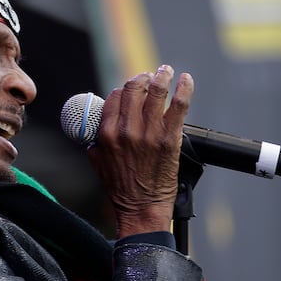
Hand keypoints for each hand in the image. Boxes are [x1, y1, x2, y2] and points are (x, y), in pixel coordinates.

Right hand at [86, 65, 192, 237]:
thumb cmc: (120, 190)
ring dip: (162, 76)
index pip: (116, 97)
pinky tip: (185, 79)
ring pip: (156, 92)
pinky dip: (183, 89)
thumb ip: (96, 143)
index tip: (133, 89)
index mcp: (107, 134)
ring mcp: (149, 133)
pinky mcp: (169, 139)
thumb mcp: (98, 163)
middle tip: (149, 75)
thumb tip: (95, 131)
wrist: (141, 209)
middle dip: (142, 78)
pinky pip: (178, 105)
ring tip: (166, 70)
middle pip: (134, 89)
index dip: (125, 89)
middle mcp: (127, 130)